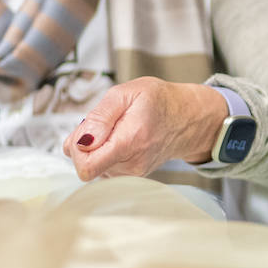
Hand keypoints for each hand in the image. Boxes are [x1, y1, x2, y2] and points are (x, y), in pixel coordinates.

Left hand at [62, 77, 228, 179]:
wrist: (189, 117)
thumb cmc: (160, 101)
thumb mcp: (127, 92)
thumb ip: (100, 117)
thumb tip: (80, 142)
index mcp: (130, 142)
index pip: (86, 167)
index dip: (78, 147)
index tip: (90, 129)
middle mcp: (132, 164)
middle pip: (86, 165)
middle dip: (87, 143)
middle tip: (108, 123)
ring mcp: (133, 173)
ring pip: (94, 166)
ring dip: (97, 147)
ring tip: (119, 128)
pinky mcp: (132, 175)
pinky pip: (104, 167)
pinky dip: (106, 152)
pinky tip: (122, 138)